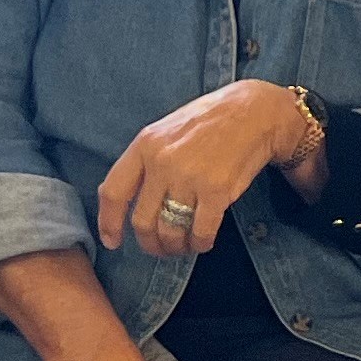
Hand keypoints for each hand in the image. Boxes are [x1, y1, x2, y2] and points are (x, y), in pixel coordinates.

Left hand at [97, 82, 312, 259]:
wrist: (252, 112)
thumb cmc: (208, 122)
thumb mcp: (165, 131)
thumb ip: (144, 161)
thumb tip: (122, 199)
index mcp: (144, 145)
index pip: (113, 192)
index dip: (108, 223)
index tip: (112, 242)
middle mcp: (162, 162)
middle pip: (142, 221)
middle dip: (150, 244)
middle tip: (161, 248)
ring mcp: (189, 177)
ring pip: (170, 231)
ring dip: (175, 248)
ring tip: (183, 246)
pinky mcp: (216, 190)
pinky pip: (201, 232)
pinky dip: (200, 244)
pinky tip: (203, 241)